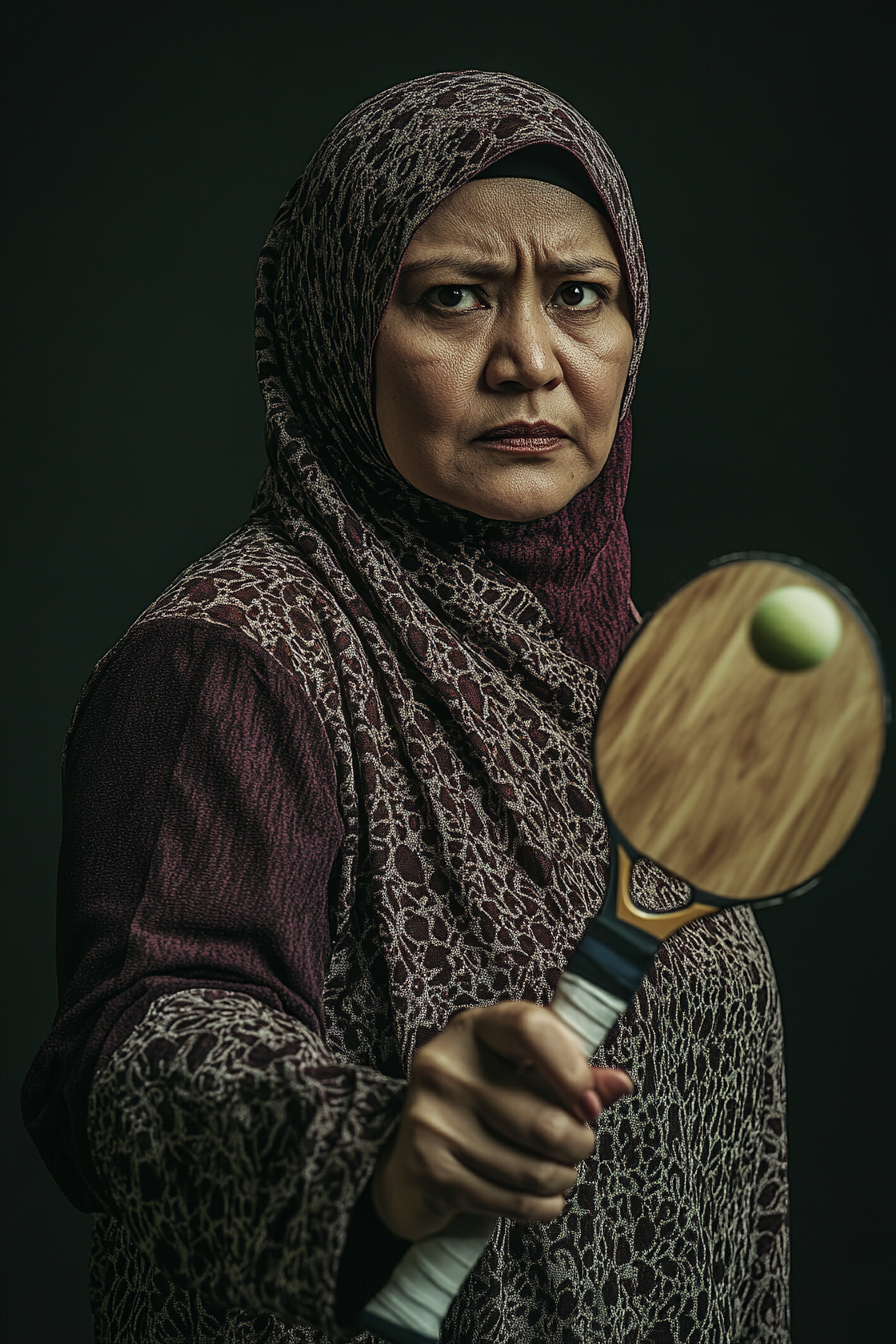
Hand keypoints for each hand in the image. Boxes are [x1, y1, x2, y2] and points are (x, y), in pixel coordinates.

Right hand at [371, 999, 632, 1241]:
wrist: (411, 1164)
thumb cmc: (481, 1108)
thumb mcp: (521, 1075)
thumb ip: (571, 1073)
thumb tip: (619, 1085)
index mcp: (471, 1029)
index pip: (529, 1028)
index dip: (572, 1067)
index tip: (591, 1102)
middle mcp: (444, 1067)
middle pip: (544, 1120)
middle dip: (578, 1143)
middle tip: (577, 1144)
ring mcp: (432, 1119)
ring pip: (535, 1169)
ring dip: (562, 1177)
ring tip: (557, 1170)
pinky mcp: (432, 1170)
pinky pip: (516, 1201)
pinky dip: (544, 1205)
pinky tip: (541, 1196)